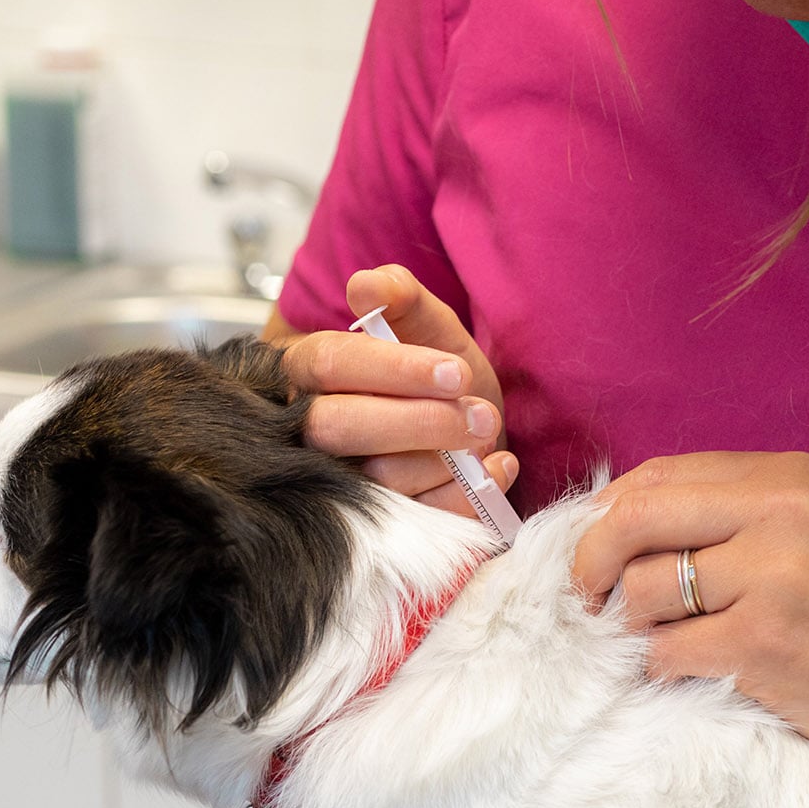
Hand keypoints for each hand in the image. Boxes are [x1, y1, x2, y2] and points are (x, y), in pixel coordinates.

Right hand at [275, 264, 516, 515]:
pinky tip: (498, 468)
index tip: (454, 371)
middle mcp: (310, 429)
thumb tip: (368, 286)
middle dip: (419, 422)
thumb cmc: (436, 368)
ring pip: (377, 480)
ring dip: (446, 459)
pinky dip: (465, 498)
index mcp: (310, 369)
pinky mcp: (379, 522)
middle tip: (480, 413)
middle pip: (338, 428)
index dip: (393, 369)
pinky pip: (414, 520)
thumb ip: (402, 297)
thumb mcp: (426, 324)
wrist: (466, 418)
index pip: (331, 364)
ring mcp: (341, 480)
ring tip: (487, 432)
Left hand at [571, 451, 808, 771]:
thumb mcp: (806, 530)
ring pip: (642, 594)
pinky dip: (664, 669)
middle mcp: (778, 514)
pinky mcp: (763, 644)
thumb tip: (610, 524)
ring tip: (668, 642)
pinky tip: (697, 673)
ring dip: (635, 628)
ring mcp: (771, 579)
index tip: (599, 556)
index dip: (606, 517)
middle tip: (591, 601)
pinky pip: (666, 654)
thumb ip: (724, 513)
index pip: (655, 477)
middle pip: (633, 521)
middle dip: (592, 564)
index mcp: (784, 476)